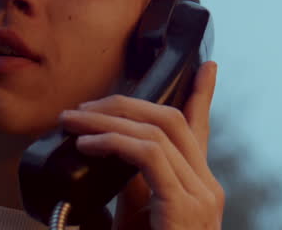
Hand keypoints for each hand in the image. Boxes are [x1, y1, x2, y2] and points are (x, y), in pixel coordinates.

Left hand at [58, 61, 222, 229]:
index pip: (199, 131)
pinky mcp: (184, 206)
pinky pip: (148, 155)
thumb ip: (135, 186)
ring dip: (108, 120)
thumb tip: (115, 152)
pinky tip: (87, 144)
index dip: (200, 95)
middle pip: (171, 121)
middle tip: (85, 106)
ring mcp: (200, 196)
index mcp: (201, 188)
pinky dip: (113, 142)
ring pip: (156, 133)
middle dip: (125, 105)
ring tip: (74, 122)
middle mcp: (207, 188)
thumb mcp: (140, 217)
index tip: (205, 67)